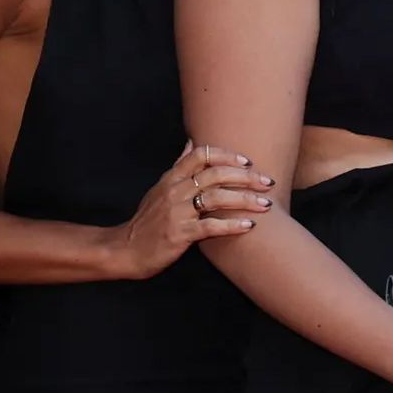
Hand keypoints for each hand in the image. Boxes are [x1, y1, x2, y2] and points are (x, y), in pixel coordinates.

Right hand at [109, 142, 273, 279]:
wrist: (126, 250)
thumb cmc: (147, 220)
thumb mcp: (160, 188)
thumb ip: (179, 166)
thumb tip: (192, 142)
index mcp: (172, 178)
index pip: (201, 155)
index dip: (227, 155)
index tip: (248, 162)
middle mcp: (175, 191)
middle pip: (215, 174)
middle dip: (246, 177)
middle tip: (267, 182)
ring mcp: (177, 212)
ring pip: (216, 198)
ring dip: (245, 200)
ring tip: (266, 204)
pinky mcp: (179, 234)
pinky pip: (210, 226)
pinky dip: (231, 225)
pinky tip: (249, 225)